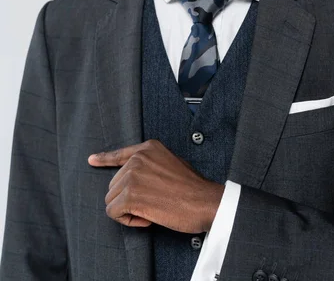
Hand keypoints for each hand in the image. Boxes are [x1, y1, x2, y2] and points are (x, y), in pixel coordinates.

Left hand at [88, 139, 223, 232]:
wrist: (204, 201)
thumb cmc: (193, 188)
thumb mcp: (171, 163)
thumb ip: (151, 165)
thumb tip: (136, 178)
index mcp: (148, 148)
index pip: (120, 154)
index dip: (105, 159)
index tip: (92, 160)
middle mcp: (138, 158)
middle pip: (114, 184)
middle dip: (128, 199)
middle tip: (152, 204)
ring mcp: (133, 175)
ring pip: (112, 199)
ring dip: (128, 211)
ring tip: (152, 210)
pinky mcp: (131, 195)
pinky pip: (114, 212)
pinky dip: (128, 221)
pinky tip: (147, 218)